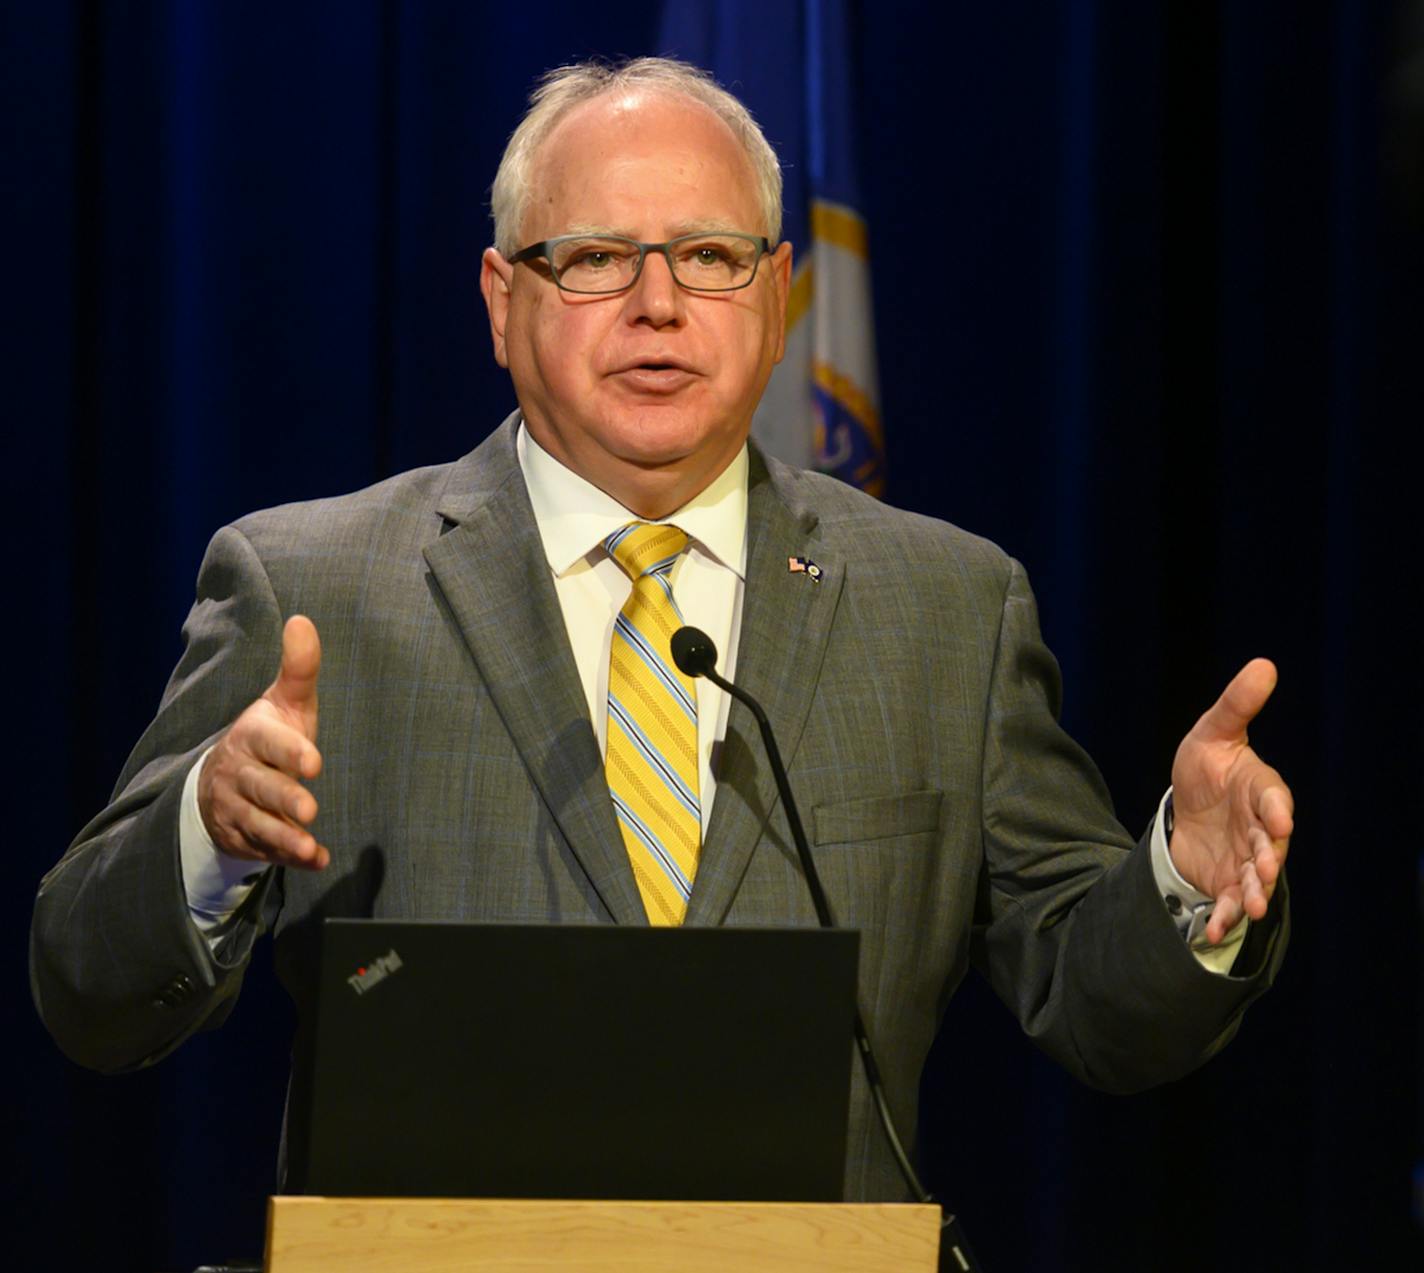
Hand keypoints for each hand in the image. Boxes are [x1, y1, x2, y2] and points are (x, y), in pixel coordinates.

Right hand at [197, 615, 329, 869]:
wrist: (221, 782)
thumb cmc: (268, 736)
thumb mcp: (283, 703)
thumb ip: (299, 669)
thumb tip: (303, 620)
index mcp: (252, 737)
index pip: (268, 744)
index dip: (288, 752)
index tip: (313, 761)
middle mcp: (240, 776)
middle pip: (262, 789)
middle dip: (284, 798)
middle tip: (310, 808)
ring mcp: (239, 811)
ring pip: (260, 826)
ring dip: (284, 837)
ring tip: (309, 844)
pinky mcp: (246, 839)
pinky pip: (267, 852)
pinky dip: (290, 859)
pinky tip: (318, 861)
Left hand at [1167, 658, 1293, 943]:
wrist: (1188, 803)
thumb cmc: (1207, 765)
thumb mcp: (1213, 732)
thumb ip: (1237, 705)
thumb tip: (1264, 664)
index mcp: (1260, 789)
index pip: (1272, 798)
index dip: (1275, 808)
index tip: (1278, 817)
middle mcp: (1258, 827)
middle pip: (1268, 844)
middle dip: (1267, 857)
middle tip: (1263, 868)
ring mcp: (1245, 857)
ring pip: (1254, 879)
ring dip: (1254, 893)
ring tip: (1251, 907)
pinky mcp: (1227, 881)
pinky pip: (1228, 902)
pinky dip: (1222, 918)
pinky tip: (1211, 931)